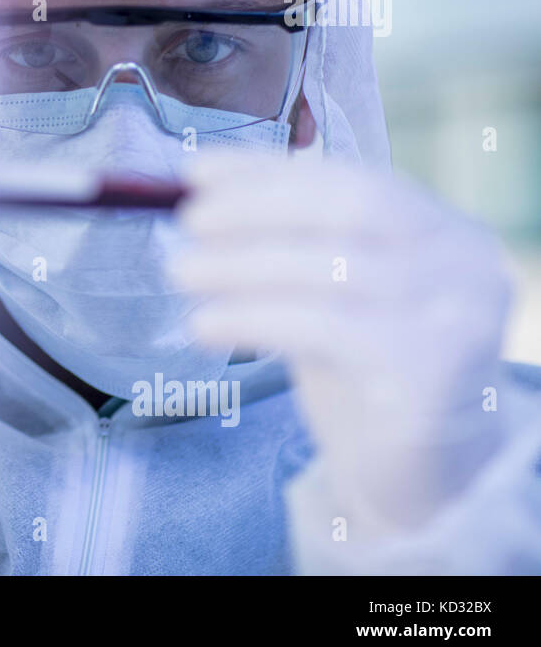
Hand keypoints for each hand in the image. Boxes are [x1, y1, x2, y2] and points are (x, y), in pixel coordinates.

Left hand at [169, 150, 512, 531]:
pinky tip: (203, 325)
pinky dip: (251, 318)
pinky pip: (322, 328)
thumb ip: (294, 243)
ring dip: (240, 266)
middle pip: (350, 209)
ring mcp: (456, 318)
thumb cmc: (367, 370)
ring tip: (181, 273)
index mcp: (447, 232)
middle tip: (187, 222)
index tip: (195, 172)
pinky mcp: (427, 374)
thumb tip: (198, 192)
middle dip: (258, 208)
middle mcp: (465, 265)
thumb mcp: (336, 293)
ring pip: (331, 269)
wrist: (424, 474)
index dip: (267, 172)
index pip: (351, 178)